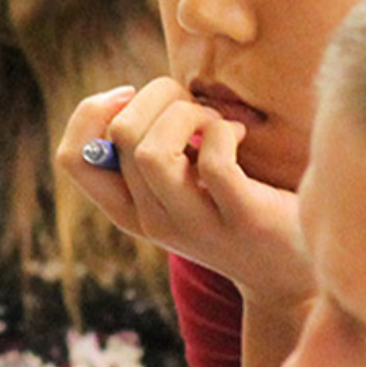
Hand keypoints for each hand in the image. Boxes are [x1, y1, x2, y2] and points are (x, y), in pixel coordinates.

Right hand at [57, 80, 310, 306]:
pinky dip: (223, 130)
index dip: (91, 112)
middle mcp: (153, 222)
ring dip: (185, 113)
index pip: (72, 159)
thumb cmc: (234, 209)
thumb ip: (152, 151)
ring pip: (150, 152)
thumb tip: (133, 97)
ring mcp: (194, 225)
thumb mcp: (180, 187)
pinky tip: (239, 134)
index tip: (131, 96)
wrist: (292, 271)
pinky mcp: (241, 219)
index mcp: (130, 210)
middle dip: (154, 95)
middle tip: (189, 102)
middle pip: (119, 136)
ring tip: (212, 120)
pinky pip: (212, 160)